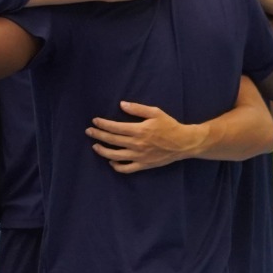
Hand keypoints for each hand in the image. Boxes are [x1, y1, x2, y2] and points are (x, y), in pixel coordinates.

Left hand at [86, 101, 205, 172]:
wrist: (183, 143)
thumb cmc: (169, 126)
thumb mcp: (155, 112)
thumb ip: (137, 109)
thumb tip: (121, 104)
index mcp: (138, 130)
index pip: (115, 128)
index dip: (103, 124)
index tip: (94, 121)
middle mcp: (136, 144)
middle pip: (112, 141)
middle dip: (98, 135)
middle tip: (89, 131)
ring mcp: (139, 156)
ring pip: (115, 156)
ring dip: (102, 151)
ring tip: (95, 146)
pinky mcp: (143, 165)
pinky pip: (126, 169)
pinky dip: (116, 166)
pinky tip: (111, 161)